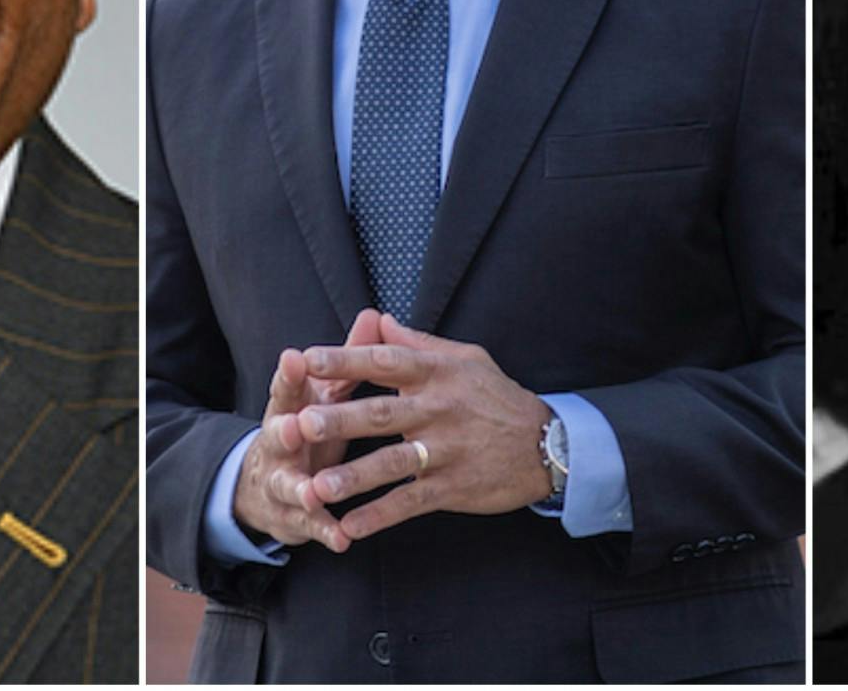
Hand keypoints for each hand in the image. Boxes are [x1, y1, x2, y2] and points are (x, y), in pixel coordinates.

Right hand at [232, 308, 385, 552]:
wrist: (265, 485)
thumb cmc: (308, 427)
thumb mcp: (323, 394)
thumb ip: (348, 360)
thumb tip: (374, 315)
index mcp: (288, 409)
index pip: (287, 388)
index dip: (290, 375)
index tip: (295, 358)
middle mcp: (279, 445)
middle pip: (277, 434)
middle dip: (285, 430)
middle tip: (296, 426)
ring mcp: (282, 483)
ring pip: (288, 485)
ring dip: (300, 488)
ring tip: (313, 492)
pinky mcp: (293, 518)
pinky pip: (310, 527)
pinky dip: (324, 531)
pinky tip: (342, 539)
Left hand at [296, 313, 551, 541]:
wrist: (547, 445)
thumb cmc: (497, 397)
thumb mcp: (466, 359)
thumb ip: (418, 343)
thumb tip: (379, 320)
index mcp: (437, 374)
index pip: (385, 361)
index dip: (346, 359)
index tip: (306, 358)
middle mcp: (439, 410)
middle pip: (382, 413)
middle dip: (339, 419)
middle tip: (300, 424)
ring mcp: (446, 451)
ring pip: (392, 463)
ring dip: (353, 477)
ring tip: (315, 487)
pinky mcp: (453, 487)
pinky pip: (410, 502)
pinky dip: (379, 516)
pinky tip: (349, 527)